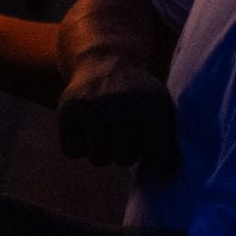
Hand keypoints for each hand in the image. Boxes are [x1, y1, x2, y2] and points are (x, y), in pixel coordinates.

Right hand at [56, 49, 180, 175]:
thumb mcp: (162, 107)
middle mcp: (123, 101)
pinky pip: (73, 151)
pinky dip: (79, 146)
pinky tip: (87, 128)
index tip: (151, 149)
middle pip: (125, 157)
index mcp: (153, 102)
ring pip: (99, 157)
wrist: (105, 62)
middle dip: (127, 154)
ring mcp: (93, 104)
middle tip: (125, 136)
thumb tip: (164, 174)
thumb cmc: (139, 96)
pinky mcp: (68, 110)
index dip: (154, 158)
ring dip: (103, 151)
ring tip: (107, 131)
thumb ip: (168, 140)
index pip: (156, 153)